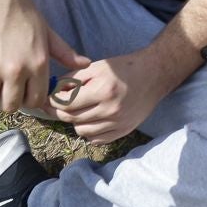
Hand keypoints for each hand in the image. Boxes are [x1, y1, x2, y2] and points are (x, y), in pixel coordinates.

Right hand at [0, 0, 90, 112]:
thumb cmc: (21, 9)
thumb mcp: (46, 31)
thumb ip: (64, 52)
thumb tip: (85, 64)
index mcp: (38, 64)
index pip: (34, 101)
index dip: (25, 98)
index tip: (16, 90)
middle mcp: (16, 70)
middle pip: (10, 106)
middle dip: (3, 98)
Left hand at [49, 49, 169, 144]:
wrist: (154, 75)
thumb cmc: (124, 68)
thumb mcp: (97, 66)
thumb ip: (73, 79)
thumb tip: (54, 92)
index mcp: (103, 90)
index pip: (66, 104)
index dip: (54, 100)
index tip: (52, 97)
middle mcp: (111, 109)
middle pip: (72, 118)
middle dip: (61, 111)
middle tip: (61, 104)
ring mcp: (118, 123)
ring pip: (81, 131)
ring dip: (75, 121)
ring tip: (80, 110)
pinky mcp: (124, 131)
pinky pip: (96, 139)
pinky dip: (89, 131)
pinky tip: (92, 119)